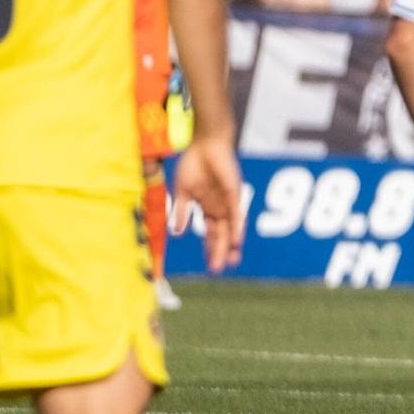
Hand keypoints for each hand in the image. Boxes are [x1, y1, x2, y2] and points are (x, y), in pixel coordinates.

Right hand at [170, 136, 244, 272]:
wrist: (204, 144)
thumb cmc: (193, 163)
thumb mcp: (183, 191)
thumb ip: (181, 211)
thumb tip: (176, 232)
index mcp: (207, 207)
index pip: (211, 233)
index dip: (209, 249)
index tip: (209, 266)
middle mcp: (219, 208)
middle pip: (221, 235)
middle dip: (218, 252)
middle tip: (216, 270)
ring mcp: (228, 202)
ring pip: (230, 229)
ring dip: (229, 245)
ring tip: (229, 262)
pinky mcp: (234, 193)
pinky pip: (237, 214)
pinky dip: (237, 227)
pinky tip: (236, 241)